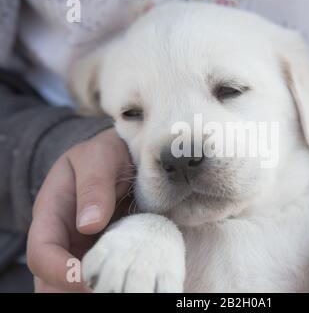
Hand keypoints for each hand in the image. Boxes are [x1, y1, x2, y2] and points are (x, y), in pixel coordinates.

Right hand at [27, 129, 134, 291]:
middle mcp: (63, 237)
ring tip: (122, 286)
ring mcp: (82, 248)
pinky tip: (131, 282)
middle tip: (111, 287)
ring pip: (72, 287)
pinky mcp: (103, 253)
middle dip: (74, 290)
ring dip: (94, 290)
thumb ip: (94, 186)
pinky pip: (99, 278)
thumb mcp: (100, 158)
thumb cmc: (108, 153)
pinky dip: (111, 284)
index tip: (88, 278)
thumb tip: (88, 225)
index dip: (59, 271)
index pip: (41, 253)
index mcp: (51, 213)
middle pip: (50, 281)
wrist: (124, 155)